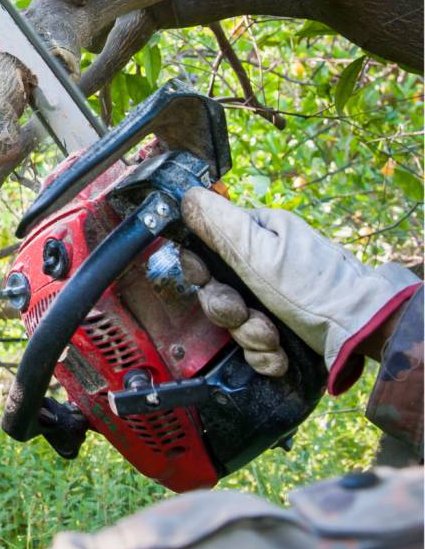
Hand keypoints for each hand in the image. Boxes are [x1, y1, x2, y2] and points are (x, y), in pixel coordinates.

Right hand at [181, 188, 417, 376]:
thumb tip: (186, 195)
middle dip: (229, 310)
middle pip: (217, 291)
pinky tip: (279, 353)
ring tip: (273, 338)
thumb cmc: (314, 286)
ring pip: (234, 322)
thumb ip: (218, 224)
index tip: (206, 281)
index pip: (205, 249)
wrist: (363, 334)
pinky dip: (264, 354)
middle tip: (245, 314)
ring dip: (249, 335)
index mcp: (257, 235)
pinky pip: (253, 345)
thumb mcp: (260, 251)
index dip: (200, 271)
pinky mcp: (283, 331)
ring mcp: (274, 300)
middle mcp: (264, 265)